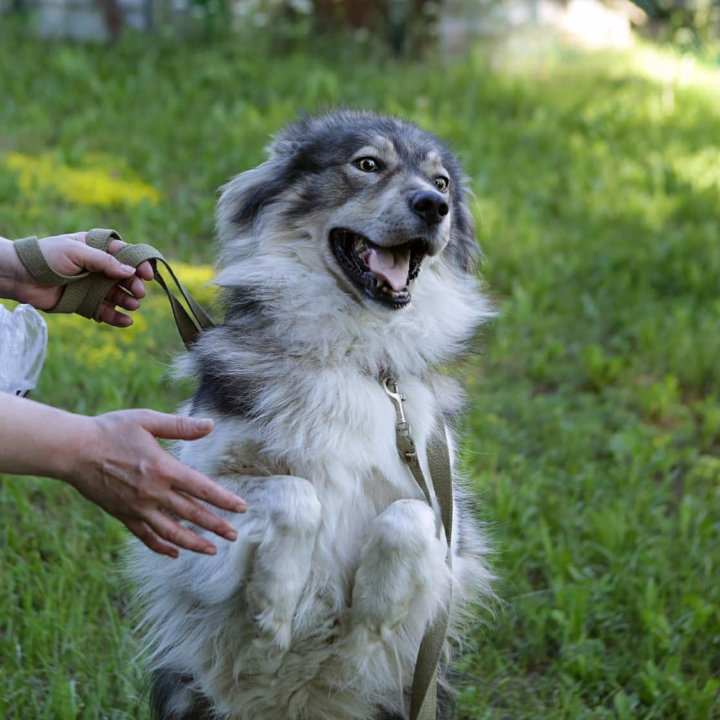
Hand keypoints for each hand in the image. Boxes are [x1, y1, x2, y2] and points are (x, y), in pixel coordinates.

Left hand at [8, 232, 153, 326]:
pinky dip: (116, 317)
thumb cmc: (47, 257)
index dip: (139, 264)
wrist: (19, 277)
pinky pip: (105, 311)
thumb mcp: (77, 253)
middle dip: (134, 284)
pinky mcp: (84, 303)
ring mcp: (92, 286)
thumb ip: (104, 262)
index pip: (125, 254)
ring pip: (117, 295)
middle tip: (139, 293)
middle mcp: (97, 267)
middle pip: (124, 276)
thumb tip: (131, 271)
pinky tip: (127, 321)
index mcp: (96, 248)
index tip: (148, 275)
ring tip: (133, 306)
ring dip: (127, 300)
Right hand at [64, 410, 246, 557]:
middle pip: (192, 514)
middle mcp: (154, 493)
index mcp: (164, 469)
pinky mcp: (123, 515)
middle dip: (216, 526)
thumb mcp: (147, 421)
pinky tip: (174, 553)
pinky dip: (162, 546)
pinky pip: (146, 536)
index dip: (224, 500)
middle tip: (235, 535)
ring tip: (212, 550)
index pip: (202, 489)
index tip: (242, 508)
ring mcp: (138, 508)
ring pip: (171, 532)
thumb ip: (180, 426)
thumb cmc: (112, 430)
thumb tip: (210, 424)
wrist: (74, 450)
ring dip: (193, 542)